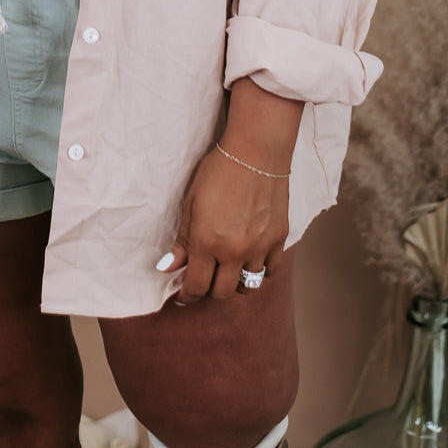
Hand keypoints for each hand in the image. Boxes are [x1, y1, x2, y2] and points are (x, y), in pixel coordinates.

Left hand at [158, 147, 289, 303]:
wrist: (256, 151)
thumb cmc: (218, 171)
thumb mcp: (191, 203)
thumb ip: (183, 240)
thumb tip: (168, 269)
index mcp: (208, 241)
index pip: (196, 286)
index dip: (186, 296)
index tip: (183, 295)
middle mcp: (234, 250)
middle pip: (221, 293)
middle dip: (208, 291)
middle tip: (203, 280)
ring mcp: (260, 247)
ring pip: (247, 286)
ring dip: (234, 283)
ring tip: (226, 270)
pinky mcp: (279, 239)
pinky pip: (270, 271)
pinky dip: (259, 271)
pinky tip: (250, 259)